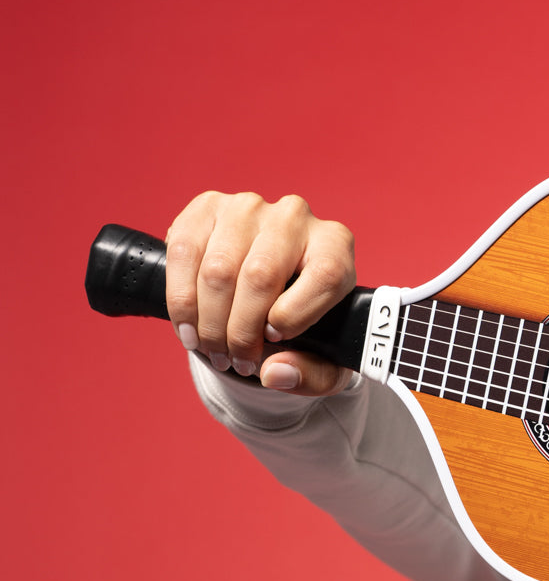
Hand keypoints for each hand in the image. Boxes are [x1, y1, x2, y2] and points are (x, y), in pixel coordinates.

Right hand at [165, 191, 356, 395]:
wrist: (269, 289)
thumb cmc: (304, 325)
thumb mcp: (324, 360)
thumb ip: (312, 374)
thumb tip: (275, 373)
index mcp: (334, 246)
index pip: (325, 276)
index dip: (295, 316)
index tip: (275, 339)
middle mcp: (294, 217)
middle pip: (260, 276)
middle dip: (240, 332)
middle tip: (235, 362)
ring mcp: (248, 207)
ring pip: (218, 270)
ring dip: (208, 322)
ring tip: (212, 351)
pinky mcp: (208, 206)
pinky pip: (184, 252)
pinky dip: (181, 300)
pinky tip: (189, 329)